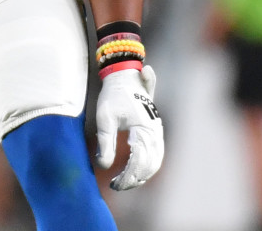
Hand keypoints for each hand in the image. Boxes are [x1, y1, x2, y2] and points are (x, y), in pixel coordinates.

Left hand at [95, 64, 163, 189]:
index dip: (127, 176)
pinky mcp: (155, 131)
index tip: (114, 184)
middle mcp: (155, 131)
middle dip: (134, 179)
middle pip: (150, 164)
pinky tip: (132, 173)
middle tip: (116, 186)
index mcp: (143, 128)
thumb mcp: (104, 118)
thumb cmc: (112, 96)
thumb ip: (105, 143)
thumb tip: (104, 166)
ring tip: (123, 182)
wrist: (124, 76)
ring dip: (141, 175)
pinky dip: (147, 167)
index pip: (139, 161)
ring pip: (155, 161)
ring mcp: (157, 131)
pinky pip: (156, 154)